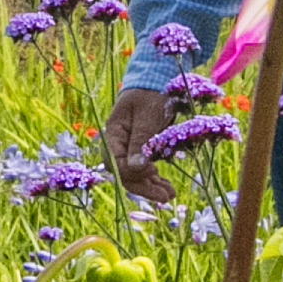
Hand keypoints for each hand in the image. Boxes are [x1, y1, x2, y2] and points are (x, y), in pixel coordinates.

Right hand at [101, 78, 201, 200]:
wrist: (155, 83)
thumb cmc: (150, 95)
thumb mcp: (147, 115)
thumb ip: (141, 140)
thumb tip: (137, 167)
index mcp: (113, 134)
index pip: (116, 162)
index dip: (132, 171)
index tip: (153, 169)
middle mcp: (118, 145)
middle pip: (125, 174)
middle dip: (143, 187)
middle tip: (164, 198)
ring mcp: (129, 150)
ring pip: (135, 176)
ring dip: (151, 187)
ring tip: (169, 196)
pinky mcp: (142, 152)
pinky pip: (144, 171)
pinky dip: (155, 181)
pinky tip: (167, 189)